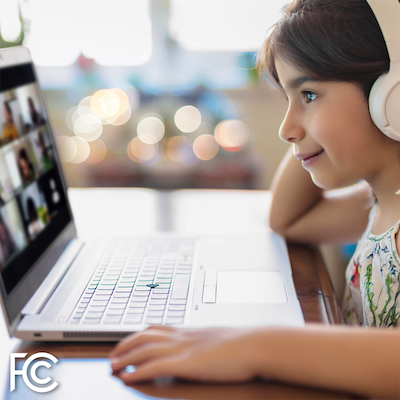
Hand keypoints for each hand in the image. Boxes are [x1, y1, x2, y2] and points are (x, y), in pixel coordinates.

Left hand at [109, 325, 259, 383]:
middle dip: (125, 346)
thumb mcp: (218, 339)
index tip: (127, 342)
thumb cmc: (242, 343)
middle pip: (144, 337)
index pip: (156, 329)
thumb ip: (205, 342)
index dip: (138, 335)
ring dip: (125, 359)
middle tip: (112, 356)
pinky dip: (138, 372)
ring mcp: (183, 348)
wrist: (254, 344)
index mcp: (189, 331)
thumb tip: (201, 347)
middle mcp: (182, 337)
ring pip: (144, 350)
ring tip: (112, 366)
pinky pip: (155, 367)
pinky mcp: (186, 363)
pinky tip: (128, 378)